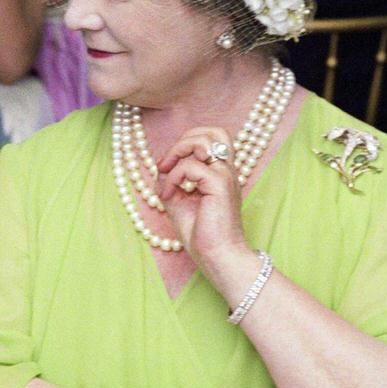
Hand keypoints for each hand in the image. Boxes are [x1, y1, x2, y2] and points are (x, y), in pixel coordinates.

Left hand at [156, 126, 249, 274]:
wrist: (217, 256)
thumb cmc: (202, 234)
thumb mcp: (178, 202)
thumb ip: (170, 181)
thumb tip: (159, 167)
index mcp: (221, 172)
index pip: (211, 137)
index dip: (185, 142)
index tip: (166, 166)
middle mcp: (227, 170)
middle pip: (213, 131)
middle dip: (184, 140)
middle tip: (166, 164)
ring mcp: (226, 176)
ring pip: (202, 142)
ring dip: (177, 155)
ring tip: (167, 177)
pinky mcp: (219, 185)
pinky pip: (191, 167)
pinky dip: (173, 177)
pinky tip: (168, 195)